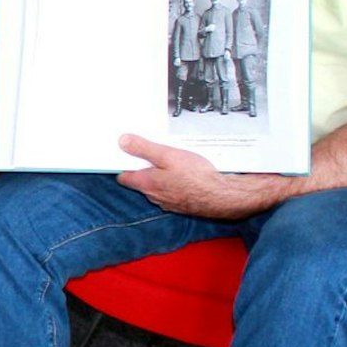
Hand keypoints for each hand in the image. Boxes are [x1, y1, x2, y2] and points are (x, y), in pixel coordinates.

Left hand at [116, 135, 286, 218]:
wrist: (223, 196)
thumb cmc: (197, 177)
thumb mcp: (168, 155)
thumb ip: (144, 149)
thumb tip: (123, 142)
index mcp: (147, 184)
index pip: (124, 177)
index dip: (123, 165)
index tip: (124, 153)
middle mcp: (155, 196)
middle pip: (141, 181)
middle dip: (143, 168)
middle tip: (150, 152)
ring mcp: (169, 202)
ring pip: (158, 187)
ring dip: (160, 175)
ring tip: (171, 160)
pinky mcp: (183, 204)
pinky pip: (173, 191)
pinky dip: (175, 182)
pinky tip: (186, 173)